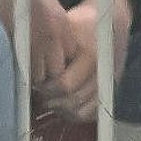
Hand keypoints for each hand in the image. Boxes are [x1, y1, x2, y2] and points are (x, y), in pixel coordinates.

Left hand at [35, 0, 130, 119]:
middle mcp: (100, 73)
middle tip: (40, 94)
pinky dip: (74, 114)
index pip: (64, 85)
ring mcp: (106, 86)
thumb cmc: (81, 26)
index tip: (36, 83)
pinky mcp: (107, 94)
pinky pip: (89, 115)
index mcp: (90, 55)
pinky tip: (64, 105)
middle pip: (71, 101)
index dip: (46, 89)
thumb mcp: (64, 29)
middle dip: (51, 100)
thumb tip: (31, 71)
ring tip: (50, 99)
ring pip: (79, 112)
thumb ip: (48, 49)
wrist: (110, 26)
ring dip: (61, 109)